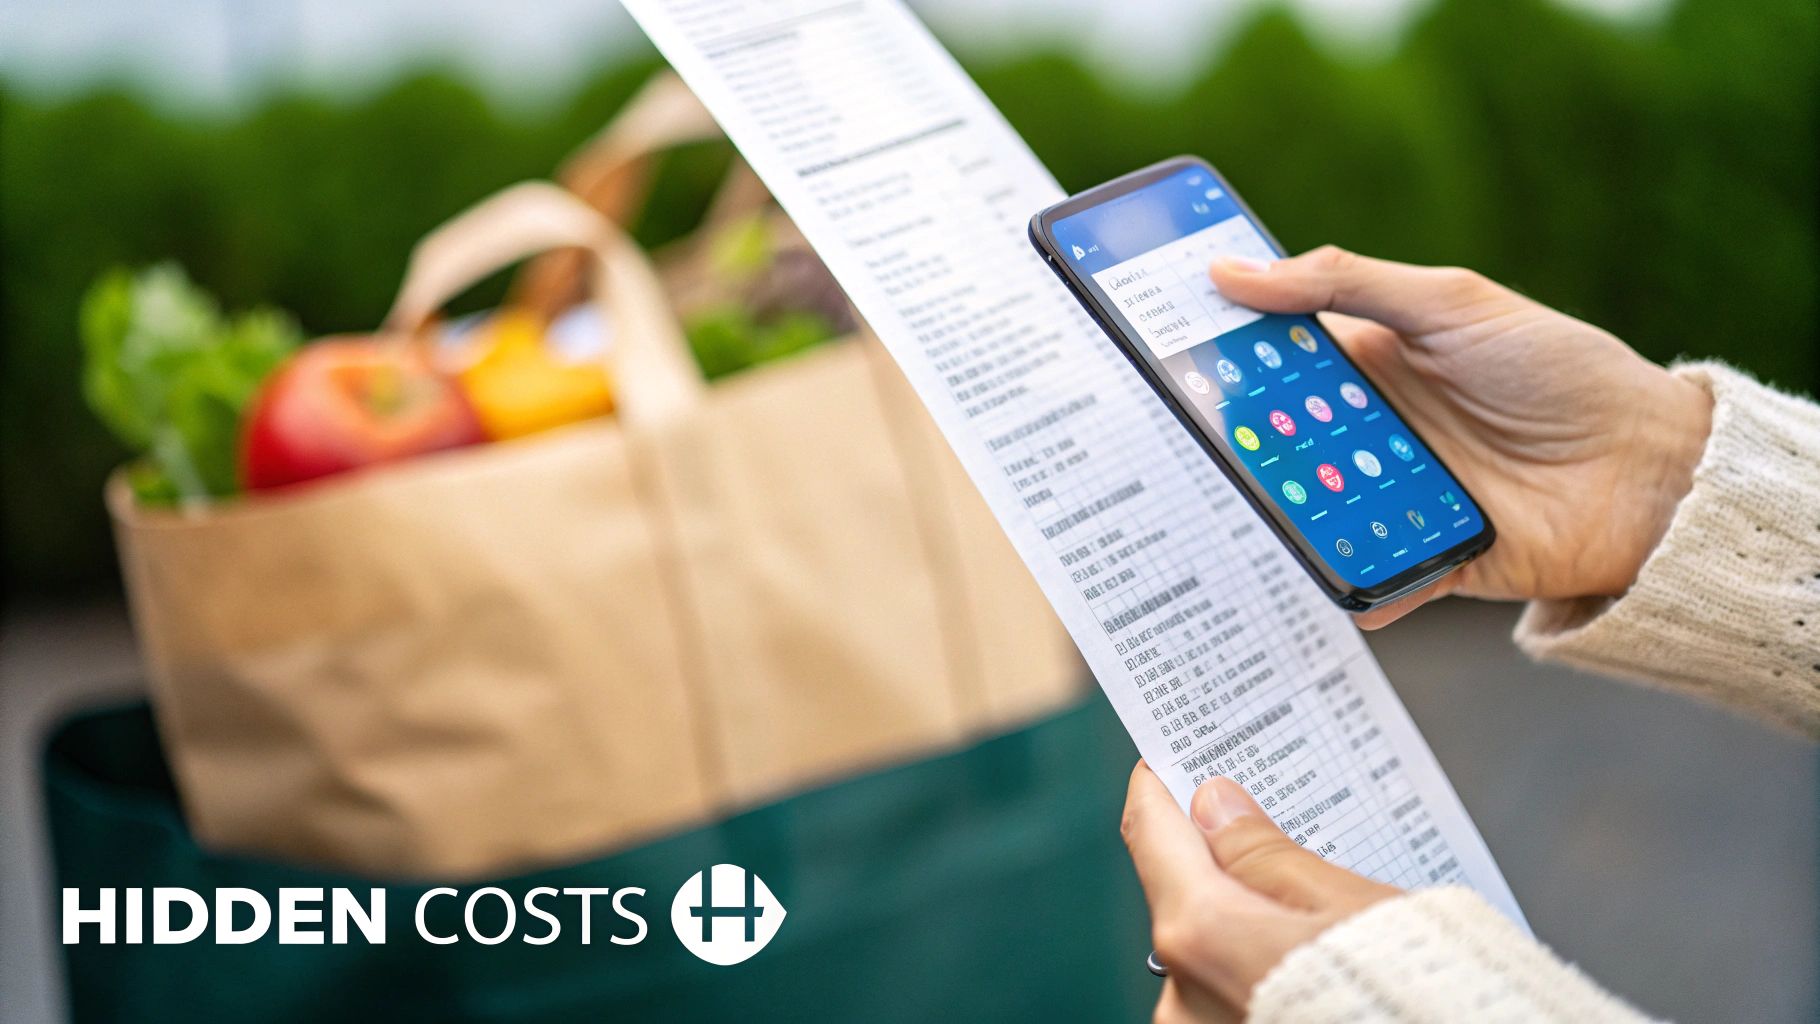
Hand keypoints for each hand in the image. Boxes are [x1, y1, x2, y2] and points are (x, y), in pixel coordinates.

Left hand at [1122, 763, 1397, 1019]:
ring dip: (1250, 935)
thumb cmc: (1414, 999)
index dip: (1162, 787)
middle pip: (1186, 901)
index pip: (1151, 833)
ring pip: (1210, 958)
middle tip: (1282, 841)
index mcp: (1200, 934)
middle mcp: (1179, 997)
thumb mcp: (1350, 907)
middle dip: (1227, 872)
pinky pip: (1228, 999)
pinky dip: (1260, 979)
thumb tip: (1214, 806)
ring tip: (1324, 926)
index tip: (1171, 760)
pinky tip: (1315, 970)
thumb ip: (1267, 854)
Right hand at [1210, 247, 1712, 627]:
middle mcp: (1373, 430)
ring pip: (1312, 508)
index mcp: (1372, 361)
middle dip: (1239, 439)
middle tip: (1187, 434)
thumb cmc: (1562, 370)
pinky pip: (1369, 576)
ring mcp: (1393, 495)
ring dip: (1284, 510)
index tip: (1162, 348)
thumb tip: (1235, 274)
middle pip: (1283, 438)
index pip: (1277, 356)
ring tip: (1247, 503)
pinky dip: (1348, 585)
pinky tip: (1323, 580)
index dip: (1223, 353)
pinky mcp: (1423, 556)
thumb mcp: (1453, 303)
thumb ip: (1344, 282)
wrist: (1653, 469)